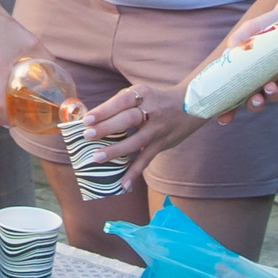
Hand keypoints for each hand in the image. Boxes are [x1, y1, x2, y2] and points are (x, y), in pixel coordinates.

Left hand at [81, 80, 203, 167]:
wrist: (189, 105)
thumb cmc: (154, 100)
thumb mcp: (140, 93)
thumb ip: (119, 104)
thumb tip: (92, 119)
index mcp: (143, 94)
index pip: (121, 101)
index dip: (104, 110)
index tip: (87, 120)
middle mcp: (152, 110)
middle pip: (128, 119)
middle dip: (107, 127)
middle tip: (88, 135)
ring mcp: (158, 129)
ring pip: (137, 141)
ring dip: (116, 150)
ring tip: (97, 157)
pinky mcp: (162, 144)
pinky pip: (147, 159)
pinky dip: (135, 172)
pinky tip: (123, 184)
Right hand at [212, 8, 277, 111]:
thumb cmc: (268, 25)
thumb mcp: (252, 28)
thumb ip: (240, 37)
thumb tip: (229, 50)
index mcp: (247, 75)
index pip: (235, 97)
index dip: (228, 110)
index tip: (222, 119)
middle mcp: (262, 81)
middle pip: (255, 102)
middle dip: (254, 105)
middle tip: (254, 99)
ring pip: (274, 97)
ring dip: (271, 95)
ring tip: (270, 85)